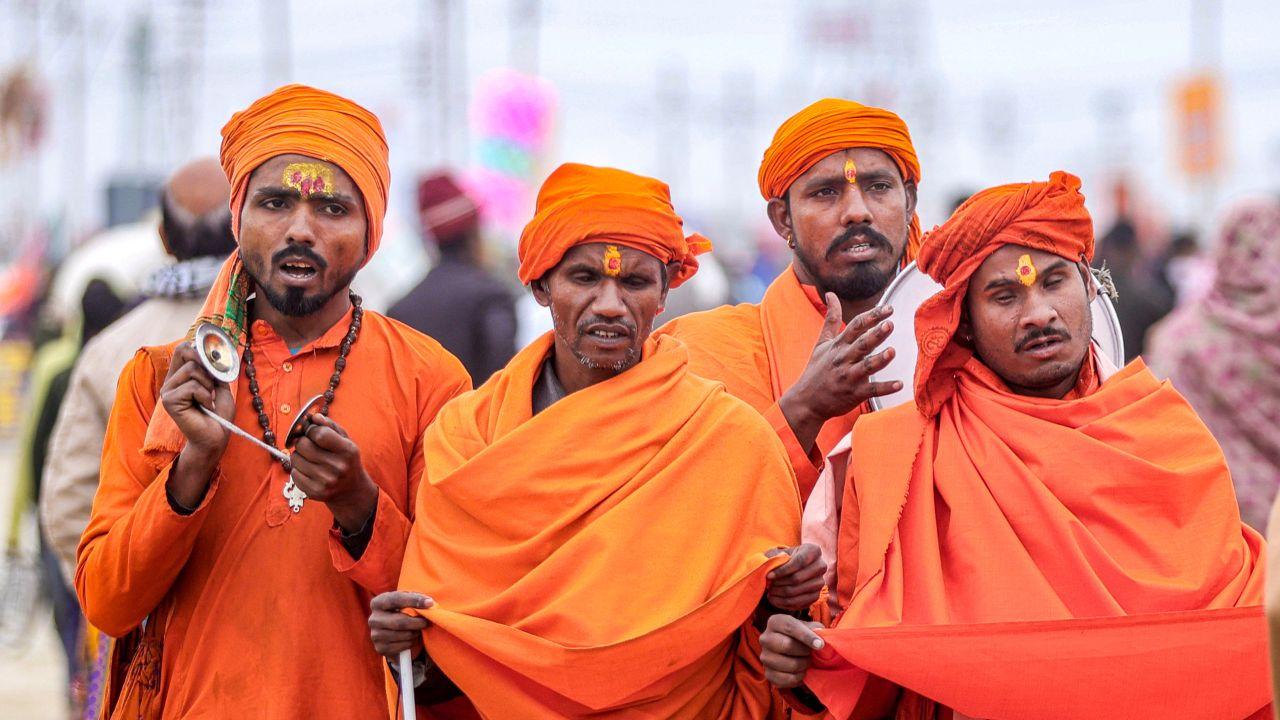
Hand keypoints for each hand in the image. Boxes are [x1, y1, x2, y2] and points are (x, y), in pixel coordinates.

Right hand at [159, 342, 233, 457]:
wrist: (216, 437)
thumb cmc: (218, 414)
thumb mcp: (219, 386)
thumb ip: (213, 369)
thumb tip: (212, 351)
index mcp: (180, 376)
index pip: (183, 348)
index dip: (200, 348)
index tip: (215, 361)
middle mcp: (171, 381)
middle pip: (185, 351)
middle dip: (206, 365)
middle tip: (213, 384)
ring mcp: (167, 391)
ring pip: (192, 369)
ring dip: (208, 385)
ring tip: (209, 400)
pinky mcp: (169, 401)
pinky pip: (192, 386)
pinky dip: (205, 396)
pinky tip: (206, 408)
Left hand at [289, 414, 377, 531]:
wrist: (352, 490)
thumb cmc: (346, 460)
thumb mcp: (345, 440)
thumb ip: (330, 426)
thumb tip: (313, 417)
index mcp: (347, 450)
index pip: (319, 434)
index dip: (311, 430)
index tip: (312, 431)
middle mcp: (337, 467)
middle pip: (303, 445)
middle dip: (302, 441)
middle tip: (308, 445)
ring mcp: (325, 481)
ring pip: (295, 458)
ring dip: (299, 455)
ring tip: (310, 459)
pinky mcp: (314, 492)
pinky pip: (294, 473)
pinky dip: (298, 469)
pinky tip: (309, 471)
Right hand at [369, 591, 432, 660]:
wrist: (391, 632)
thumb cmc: (401, 611)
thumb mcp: (405, 601)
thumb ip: (415, 598)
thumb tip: (429, 603)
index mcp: (378, 603)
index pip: (396, 599)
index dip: (414, 600)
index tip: (430, 603)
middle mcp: (373, 619)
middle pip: (400, 622)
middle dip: (417, 622)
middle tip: (426, 622)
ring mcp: (375, 635)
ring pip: (403, 635)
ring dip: (415, 633)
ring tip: (418, 629)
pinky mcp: (380, 648)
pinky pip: (402, 646)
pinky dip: (411, 642)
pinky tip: (411, 638)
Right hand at [760, 613, 824, 688]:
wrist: (792, 652)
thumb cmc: (802, 637)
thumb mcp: (809, 627)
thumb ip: (815, 629)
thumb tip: (818, 634)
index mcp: (775, 622)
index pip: (790, 627)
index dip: (806, 636)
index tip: (820, 645)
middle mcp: (765, 638)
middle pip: (787, 645)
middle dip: (805, 651)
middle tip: (811, 653)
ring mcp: (765, 657)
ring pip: (788, 664)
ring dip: (803, 665)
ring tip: (806, 662)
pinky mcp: (767, 673)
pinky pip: (786, 679)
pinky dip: (798, 677)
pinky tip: (801, 672)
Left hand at [765, 544, 826, 610]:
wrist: (792, 568)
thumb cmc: (784, 558)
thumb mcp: (779, 553)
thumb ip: (775, 559)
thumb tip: (770, 568)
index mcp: (814, 550)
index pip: (799, 561)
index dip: (782, 570)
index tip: (769, 576)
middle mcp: (821, 566)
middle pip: (798, 578)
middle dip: (779, 583)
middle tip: (769, 585)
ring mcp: (820, 582)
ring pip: (797, 592)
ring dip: (780, 594)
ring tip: (770, 592)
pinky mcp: (816, 596)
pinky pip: (799, 603)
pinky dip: (783, 603)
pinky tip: (773, 599)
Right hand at [779, 293, 900, 451]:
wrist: (806, 401)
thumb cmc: (816, 370)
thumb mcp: (821, 343)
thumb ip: (831, 319)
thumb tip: (831, 294)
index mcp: (838, 346)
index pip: (855, 326)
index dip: (872, 317)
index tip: (888, 309)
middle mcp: (843, 359)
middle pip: (861, 344)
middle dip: (875, 335)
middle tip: (890, 324)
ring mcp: (849, 377)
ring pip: (866, 367)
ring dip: (879, 360)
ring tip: (892, 351)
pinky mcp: (854, 394)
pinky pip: (872, 390)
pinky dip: (885, 387)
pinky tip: (899, 384)